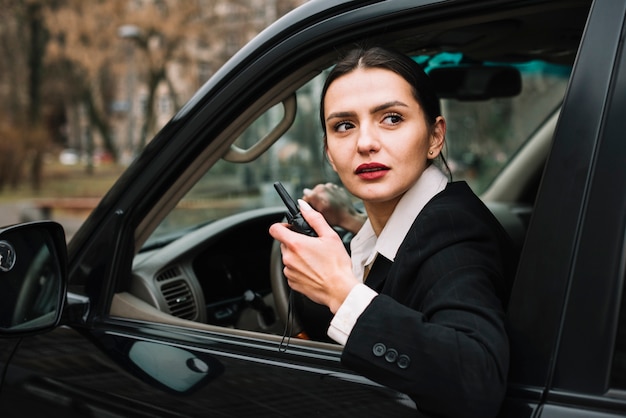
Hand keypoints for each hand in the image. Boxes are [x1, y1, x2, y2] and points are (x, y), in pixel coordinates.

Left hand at [269, 199, 358, 313]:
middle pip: (284, 244)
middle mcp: (288, 258)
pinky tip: (314, 270)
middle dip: (296, 242)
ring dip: (298, 257)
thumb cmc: (337, 265)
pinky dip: (300, 269)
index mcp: (295, 244)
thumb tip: (303, 206)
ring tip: (316, 260)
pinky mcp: (292, 283)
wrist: (340, 290)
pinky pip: (292, 271)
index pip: (274, 229)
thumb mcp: (330, 236)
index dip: (282, 226)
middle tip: (312, 246)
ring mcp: (289, 272)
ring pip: (289, 258)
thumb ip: (314, 218)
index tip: (291, 228)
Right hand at [302, 183, 366, 233]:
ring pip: (320, 194)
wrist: (349, 217)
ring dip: (322, 200)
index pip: (306, 197)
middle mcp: (325, 186)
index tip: (312, 212)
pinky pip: (329, 194)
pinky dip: (329, 198)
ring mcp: (331, 187)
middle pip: (313, 194)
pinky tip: (333, 205)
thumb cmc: (335, 217)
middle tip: (321, 211)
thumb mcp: (319, 212)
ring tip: (328, 209)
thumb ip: (309, 201)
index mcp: (319, 189)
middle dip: (315, 202)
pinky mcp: (337, 189)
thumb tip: (303, 195)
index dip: (307, 206)